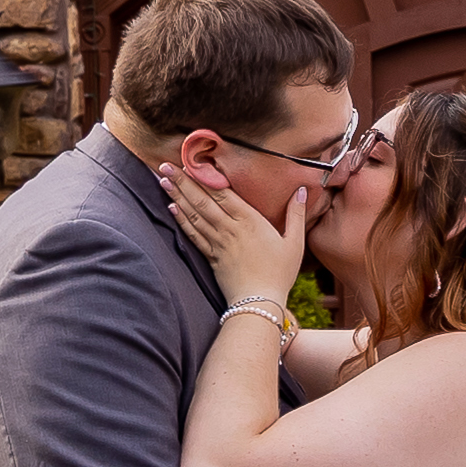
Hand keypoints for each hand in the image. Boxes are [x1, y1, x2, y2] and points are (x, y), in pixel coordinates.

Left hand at [168, 149, 312, 307]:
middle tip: (165, 166)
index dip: (205, 177)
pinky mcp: (211, 257)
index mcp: (250, 221)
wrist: (259, 303)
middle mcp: (231, 229)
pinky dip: (182, 220)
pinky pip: (193, 235)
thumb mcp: (295, 243)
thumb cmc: (280, 273)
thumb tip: (302, 190)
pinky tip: (172, 208)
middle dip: (183, 182)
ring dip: (178, 197)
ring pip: (195, 215)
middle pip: (203, 201)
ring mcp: (218, 243)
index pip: (223, 194)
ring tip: (163, 181)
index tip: (191, 163)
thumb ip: (297, 215)